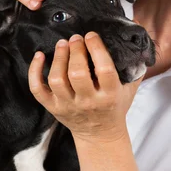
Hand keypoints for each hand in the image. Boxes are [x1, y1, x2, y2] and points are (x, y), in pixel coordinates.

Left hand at [28, 32, 143, 143]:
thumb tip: (135, 37)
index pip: (104, 69)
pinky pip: (37, 89)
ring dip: (58, 58)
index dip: (96, 48)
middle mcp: (88, 102)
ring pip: (57, 80)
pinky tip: (39, 56)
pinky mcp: (53, 108)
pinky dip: (34, 71)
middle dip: (76, 51)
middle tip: (76, 38)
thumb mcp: (130, 88)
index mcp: (110, 95)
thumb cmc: (115, 106)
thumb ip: (134, 66)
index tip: (91, 35)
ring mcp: (68, 106)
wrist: (100, 135)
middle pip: (77, 73)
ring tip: (63, 43)